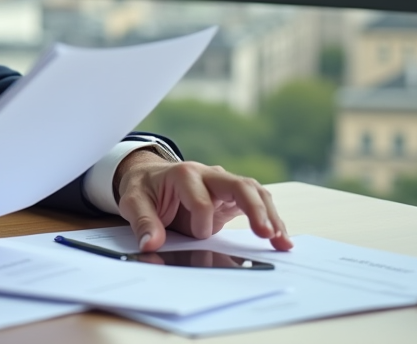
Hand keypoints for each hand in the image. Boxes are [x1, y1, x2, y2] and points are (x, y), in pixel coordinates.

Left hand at [114, 150, 291, 252]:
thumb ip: (143, 222)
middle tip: (266, 234)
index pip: (201, 199)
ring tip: (282, 241)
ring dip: (270, 215)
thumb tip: (150, 244)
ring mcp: (224, 184)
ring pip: (255, 192)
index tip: (196, 236)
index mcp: (184, 174)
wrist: (150, 177)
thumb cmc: (144, 189)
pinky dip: (270, 218)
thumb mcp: (134, 203)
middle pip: (240, 185)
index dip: (200, 222)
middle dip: (255, 209)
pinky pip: (257, 202)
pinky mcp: (232, 197)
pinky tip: (281, 238)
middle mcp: (209, 174)